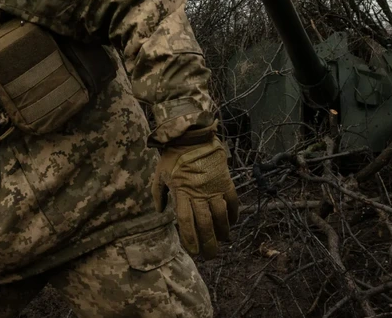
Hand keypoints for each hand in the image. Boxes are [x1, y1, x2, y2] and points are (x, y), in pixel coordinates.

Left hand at [152, 138, 238, 258]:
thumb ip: (158, 193)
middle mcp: (199, 194)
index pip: (186, 222)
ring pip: (221, 216)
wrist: (192, 135)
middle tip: (211, 255)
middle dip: (209, 243)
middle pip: (205, 224)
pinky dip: (233, 213)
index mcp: (181, 193)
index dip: (190, 239)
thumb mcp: (159, 174)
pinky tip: (232, 222)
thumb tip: (159, 211)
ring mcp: (214, 188)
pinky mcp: (225, 181)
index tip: (194, 251)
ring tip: (223, 241)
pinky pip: (232, 201)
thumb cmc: (173, 155)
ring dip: (223, 231)